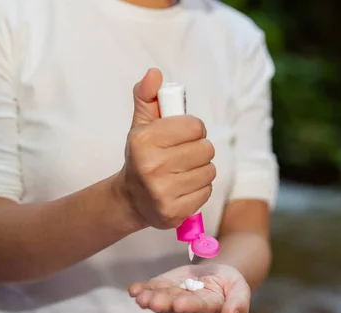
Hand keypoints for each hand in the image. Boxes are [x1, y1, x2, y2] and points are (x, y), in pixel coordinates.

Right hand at [112, 68, 215, 229]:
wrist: (131, 199)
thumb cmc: (143, 155)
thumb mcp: (141, 124)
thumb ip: (147, 96)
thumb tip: (155, 74)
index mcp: (144, 140)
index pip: (195, 126)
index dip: (194, 129)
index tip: (183, 135)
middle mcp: (152, 166)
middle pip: (206, 149)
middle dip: (199, 150)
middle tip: (185, 155)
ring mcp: (162, 191)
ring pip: (209, 171)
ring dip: (202, 169)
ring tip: (184, 171)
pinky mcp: (173, 211)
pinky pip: (206, 192)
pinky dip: (200, 189)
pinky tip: (184, 188)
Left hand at [128, 263, 250, 312]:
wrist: (216, 274)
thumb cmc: (230, 283)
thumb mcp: (240, 289)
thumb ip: (238, 303)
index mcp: (208, 310)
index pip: (198, 309)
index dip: (189, 306)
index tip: (180, 303)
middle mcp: (188, 310)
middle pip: (175, 308)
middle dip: (164, 304)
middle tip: (155, 302)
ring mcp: (173, 301)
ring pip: (160, 302)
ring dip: (149, 299)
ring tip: (140, 296)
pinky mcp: (163, 290)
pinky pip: (150, 292)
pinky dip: (140, 291)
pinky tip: (133, 289)